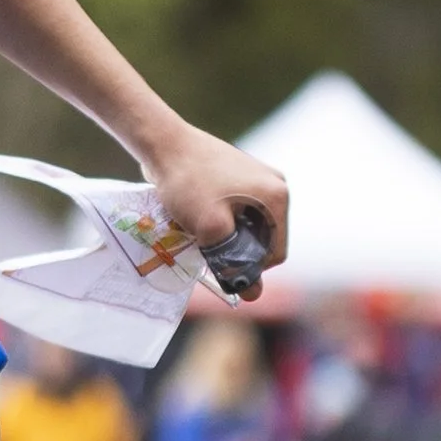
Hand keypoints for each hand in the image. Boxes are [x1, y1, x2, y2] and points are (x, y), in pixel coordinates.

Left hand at [135, 123, 289, 294]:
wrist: (163, 144)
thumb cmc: (187, 183)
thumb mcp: (210, 228)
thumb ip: (233, 262)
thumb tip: (254, 296)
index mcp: (277, 197)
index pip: (275, 252)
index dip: (249, 267)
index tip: (220, 264)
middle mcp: (275, 186)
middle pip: (264, 239)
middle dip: (238, 249)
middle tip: (206, 247)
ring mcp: (259, 178)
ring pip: (249, 226)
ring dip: (228, 236)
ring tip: (200, 231)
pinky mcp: (241, 176)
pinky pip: (239, 211)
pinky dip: (222, 220)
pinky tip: (198, 217)